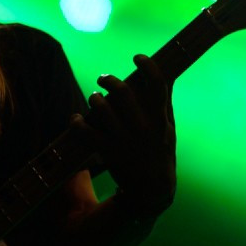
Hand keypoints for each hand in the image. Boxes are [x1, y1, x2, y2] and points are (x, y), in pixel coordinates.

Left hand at [73, 54, 175, 217]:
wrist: (152, 189)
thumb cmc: (161, 152)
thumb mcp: (169, 128)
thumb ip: (165, 102)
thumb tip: (168, 74)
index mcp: (160, 119)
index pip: (158, 85)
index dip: (148, 66)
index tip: (138, 57)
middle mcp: (143, 127)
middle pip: (123, 92)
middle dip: (109, 80)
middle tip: (103, 77)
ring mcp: (124, 140)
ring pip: (102, 108)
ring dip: (94, 98)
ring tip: (94, 98)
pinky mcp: (108, 152)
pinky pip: (86, 133)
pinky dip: (76, 123)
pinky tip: (76, 119)